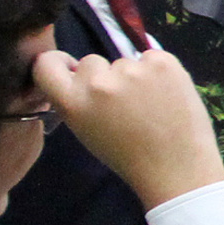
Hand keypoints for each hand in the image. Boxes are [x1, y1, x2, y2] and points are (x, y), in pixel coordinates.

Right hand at [31, 47, 223, 209]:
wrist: (177, 168)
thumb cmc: (130, 155)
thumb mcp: (87, 131)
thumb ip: (77, 100)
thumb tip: (76, 73)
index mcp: (73, 102)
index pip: (46, 64)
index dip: (59, 63)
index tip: (70, 68)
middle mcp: (98, 82)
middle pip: (91, 61)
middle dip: (104, 77)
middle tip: (125, 104)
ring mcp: (132, 69)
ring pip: (125, 61)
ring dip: (135, 76)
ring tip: (152, 105)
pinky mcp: (163, 62)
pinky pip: (153, 57)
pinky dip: (159, 71)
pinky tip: (167, 95)